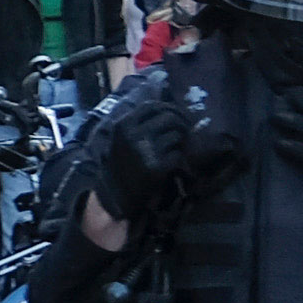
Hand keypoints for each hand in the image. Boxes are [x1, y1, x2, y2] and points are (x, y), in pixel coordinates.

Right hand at [90, 74, 233, 223]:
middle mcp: (134, 135)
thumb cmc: (123, 165)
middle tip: (186, 131)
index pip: (153, 106)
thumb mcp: (123, 138)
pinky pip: (178, 155)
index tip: (179, 114)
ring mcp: (145, 151)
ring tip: (175, 149)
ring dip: (181, 142)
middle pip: (169, 117)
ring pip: (176, 135)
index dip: (170, 108)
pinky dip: (179, 160)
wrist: (116, 196)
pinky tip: (173, 166)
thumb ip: (139, 123)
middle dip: (182, 123)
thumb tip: (167, 107)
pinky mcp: (157, 168)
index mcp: (124, 125)